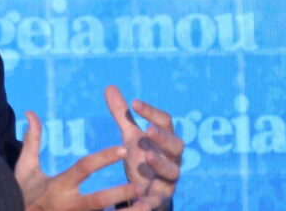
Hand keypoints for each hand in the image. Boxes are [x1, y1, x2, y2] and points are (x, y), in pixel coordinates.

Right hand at [15, 111, 149, 210]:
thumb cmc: (20, 193)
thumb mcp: (25, 167)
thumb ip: (32, 141)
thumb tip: (31, 112)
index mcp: (58, 186)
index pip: (84, 168)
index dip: (104, 158)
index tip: (123, 148)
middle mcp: (68, 205)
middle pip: (97, 200)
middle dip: (120, 193)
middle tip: (141, 185)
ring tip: (148, 205)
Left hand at [104, 85, 183, 208]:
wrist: (145, 191)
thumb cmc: (142, 158)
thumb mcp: (131, 137)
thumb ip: (123, 115)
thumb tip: (109, 86)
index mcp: (164, 139)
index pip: (164, 121)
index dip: (151, 112)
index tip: (135, 102)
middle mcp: (172, 157)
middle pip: (175, 145)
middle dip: (163, 137)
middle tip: (148, 130)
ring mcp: (169, 178)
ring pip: (172, 171)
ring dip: (161, 164)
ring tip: (148, 156)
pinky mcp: (162, 197)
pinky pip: (160, 198)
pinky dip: (152, 199)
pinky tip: (141, 198)